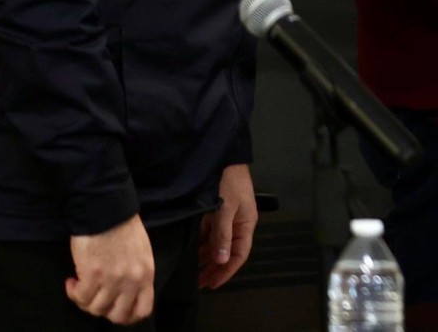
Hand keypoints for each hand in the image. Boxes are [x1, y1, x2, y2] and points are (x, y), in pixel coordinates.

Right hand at [66, 215, 153, 324]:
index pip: (143, 310)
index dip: (127, 316)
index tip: (113, 309)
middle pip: (118, 315)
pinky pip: (80, 297)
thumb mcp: (141, 252)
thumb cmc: (122, 226)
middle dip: (104, 311)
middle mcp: (132, 280)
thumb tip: (124, 293)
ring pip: (96, 309)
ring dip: (85, 301)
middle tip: (94, 299)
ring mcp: (113, 279)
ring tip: (80, 287)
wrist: (105, 209)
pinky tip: (71, 281)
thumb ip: (136, 274)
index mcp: (146, 274)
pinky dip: (73, 292)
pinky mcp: (93, 274)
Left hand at [198, 164, 256, 289]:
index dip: (227, 271)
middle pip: (228, 252)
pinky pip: (209, 234)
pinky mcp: (215, 211)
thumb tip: (223, 260)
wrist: (221, 155)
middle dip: (215, 268)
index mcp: (246, 224)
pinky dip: (202, 245)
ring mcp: (225, 217)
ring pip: (217, 244)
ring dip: (207, 258)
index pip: (239, 254)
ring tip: (193, 272)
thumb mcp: (225, 208)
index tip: (213, 284)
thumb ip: (223, 234)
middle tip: (200, 283)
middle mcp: (237, 223)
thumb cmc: (227, 181)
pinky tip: (192, 253)